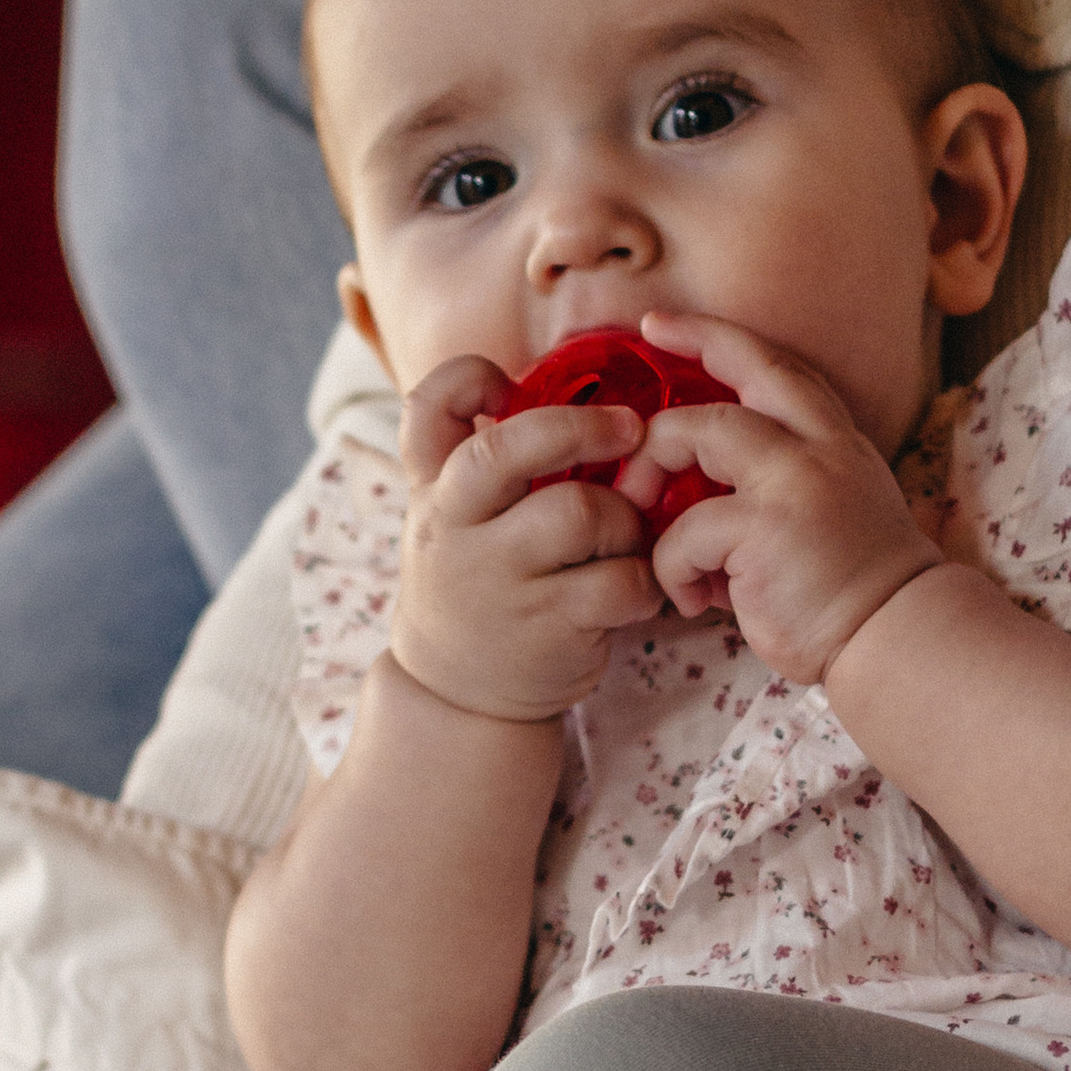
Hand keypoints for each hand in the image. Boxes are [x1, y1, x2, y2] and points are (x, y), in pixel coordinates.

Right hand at [390, 354, 660, 720]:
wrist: (457, 692)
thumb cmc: (476, 582)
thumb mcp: (452, 517)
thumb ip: (479, 457)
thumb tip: (544, 384)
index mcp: (432, 489)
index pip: (426, 407)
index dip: (469, 379)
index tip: (508, 387)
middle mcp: (454, 527)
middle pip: (507, 449)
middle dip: (582, 427)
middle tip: (631, 430)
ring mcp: (498, 579)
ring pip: (583, 512)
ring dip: (625, 519)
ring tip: (625, 539)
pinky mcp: (548, 625)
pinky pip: (620, 581)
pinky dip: (644, 581)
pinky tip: (634, 590)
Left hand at [634, 319, 938, 682]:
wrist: (898, 638)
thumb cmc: (852, 589)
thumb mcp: (828, 510)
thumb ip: (776, 482)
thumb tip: (688, 489)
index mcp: (833, 440)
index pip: (772, 365)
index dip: (711, 337)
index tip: (656, 323)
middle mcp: (818, 447)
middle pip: (729, 383)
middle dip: (666, 399)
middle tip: (625, 441)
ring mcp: (794, 481)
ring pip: (694, 434)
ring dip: (653, 476)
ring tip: (645, 528)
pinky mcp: (766, 528)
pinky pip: (682, 531)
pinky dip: (671, 567)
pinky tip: (691, 601)